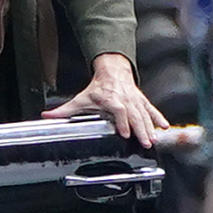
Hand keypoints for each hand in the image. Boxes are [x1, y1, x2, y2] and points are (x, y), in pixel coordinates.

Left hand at [41, 53, 168, 148]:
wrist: (113, 71)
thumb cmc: (98, 87)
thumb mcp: (81, 98)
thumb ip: (64, 111)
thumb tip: (47, 116)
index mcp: (111, 99)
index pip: (119, 111)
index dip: (122, 122)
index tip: (124, 134)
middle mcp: (125, 99)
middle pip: (134, 116)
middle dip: (140, 129)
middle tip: (145, 142)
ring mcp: (135, 100)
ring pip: (144, 114)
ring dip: (150, 127)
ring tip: (154, 138)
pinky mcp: (142, 101)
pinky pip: (152, 110)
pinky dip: (158, 117)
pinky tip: (164, 126)